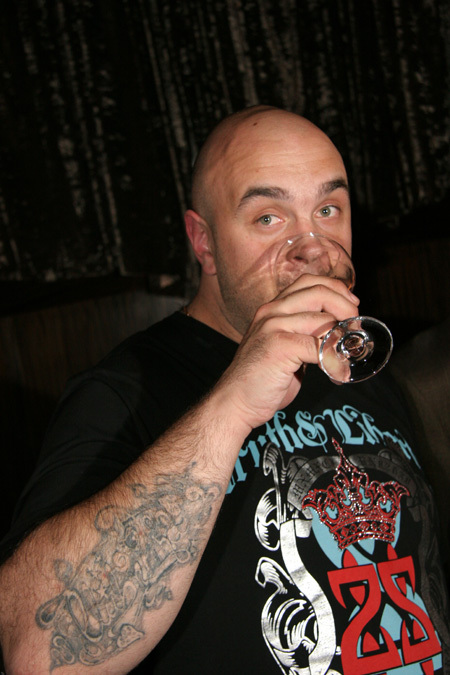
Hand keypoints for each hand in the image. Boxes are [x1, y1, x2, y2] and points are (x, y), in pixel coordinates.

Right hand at [213, 274, 359, 433]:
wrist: (235, 401)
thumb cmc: (262, 377)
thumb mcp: (283, 345)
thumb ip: (304, 333)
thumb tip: (339, 330)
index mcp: (273, 308)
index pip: (310, 282)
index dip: (337, 291)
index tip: (352, 308)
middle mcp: (272, 312)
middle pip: (319, 292)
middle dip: (346, 309)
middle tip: (355, 329)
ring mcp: (273, 327)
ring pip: (321, 319)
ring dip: (342, 338)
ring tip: (348, 355)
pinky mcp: (279, 346)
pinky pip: (318, 346)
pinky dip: (334, 360)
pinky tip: (337, 372)